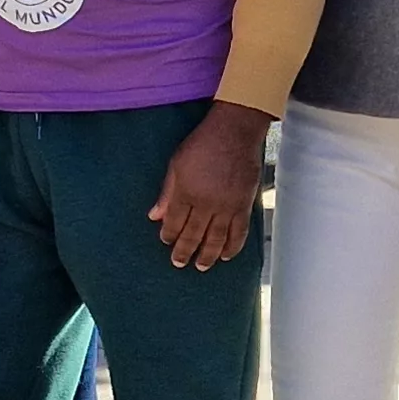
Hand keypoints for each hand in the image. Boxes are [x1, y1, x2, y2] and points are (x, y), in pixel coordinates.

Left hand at [148, 103, 271, 270]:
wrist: (235, 133)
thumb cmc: (202, 144)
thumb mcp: (176, 164)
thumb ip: (167, 193)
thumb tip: (154, 216)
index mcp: (186, 193)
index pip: (175, 223)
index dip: (169, 235)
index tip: (166, 242)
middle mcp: (206, 204)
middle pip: (193, 235)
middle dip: (184, 251)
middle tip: (179, 263)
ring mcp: (227, 206)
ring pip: (216, 239)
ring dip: (208, 255)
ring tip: (201, 266)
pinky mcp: (244, 205)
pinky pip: (239, 232)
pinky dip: (233, 246)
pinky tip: (227, 256)